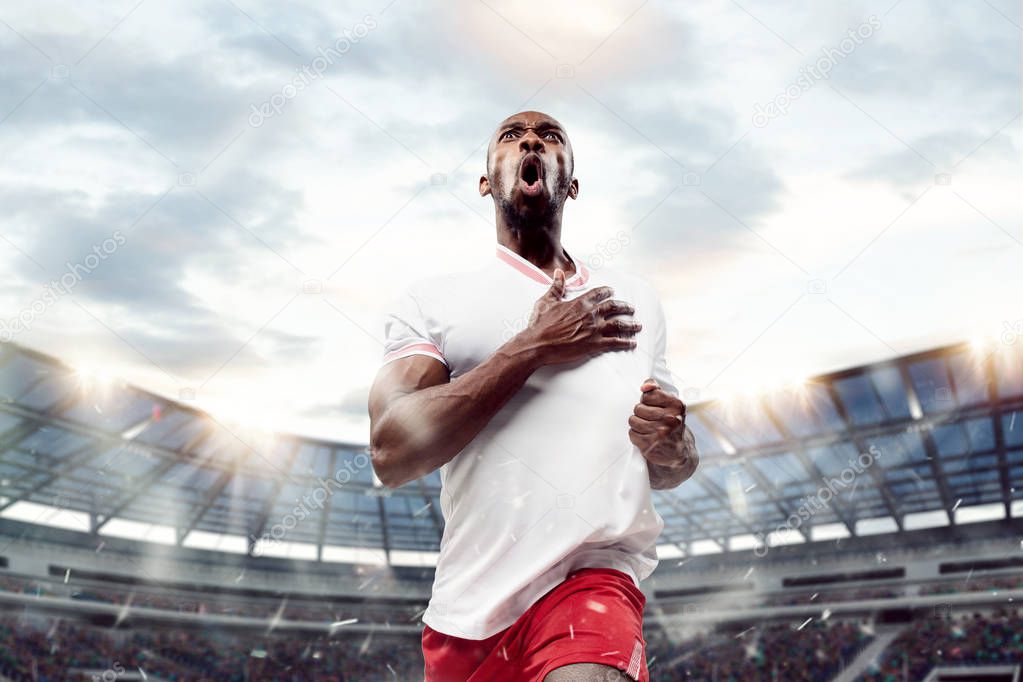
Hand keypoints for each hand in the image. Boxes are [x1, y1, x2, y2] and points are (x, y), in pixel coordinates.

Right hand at [517, 269, 640, 366]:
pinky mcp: (595, 344)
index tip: (612, 292)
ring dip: (631, 325)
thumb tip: (558, 273)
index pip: (599, 293)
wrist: (538, 344)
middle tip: (631, 308)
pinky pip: (615, 342)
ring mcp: (594, 329)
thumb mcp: (546, 301)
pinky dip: (626, 342)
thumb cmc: (540, 324)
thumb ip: (556, 287)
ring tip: (638, 325)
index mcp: (580, 303)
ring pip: (619, 325)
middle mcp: (590, 314)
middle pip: (613, 307)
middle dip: (625, 307)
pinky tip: (632, 342)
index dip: (607, 292)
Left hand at [629, 378, 689, 467]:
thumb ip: (656, 391)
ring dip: (638, 425)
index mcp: (676, 406)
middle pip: (638, 408)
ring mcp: (660, 433)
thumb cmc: (671, 425)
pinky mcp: (650, 445)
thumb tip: (645, 386)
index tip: (653, 407)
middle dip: (642, 414)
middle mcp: (670, 419)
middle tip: (651, 420)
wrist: (678, 451)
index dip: (647, 401)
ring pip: (633, 420)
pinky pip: (632, 433)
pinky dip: (636, 436)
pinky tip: (646, 437)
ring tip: (648, 428)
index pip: (648, 395)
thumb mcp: (669, 405)